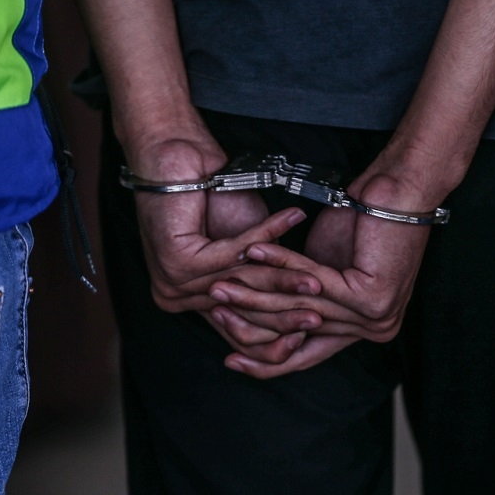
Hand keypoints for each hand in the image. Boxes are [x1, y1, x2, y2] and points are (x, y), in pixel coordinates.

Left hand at [125, 134, 317, 343]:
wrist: (179, 163)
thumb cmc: (211, 199)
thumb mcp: (246, 251)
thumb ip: (261, 279)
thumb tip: (293, 308)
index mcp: (187, 301)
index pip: (239, 331)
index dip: (278, 330)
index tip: (313, 323)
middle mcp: (175, 297)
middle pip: (242, 315)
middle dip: (287, 311)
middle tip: (321, 311)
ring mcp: (173, 282)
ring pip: (245, 285)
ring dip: (285, 279)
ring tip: (316, 279)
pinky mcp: (178, 261)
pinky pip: (235, 255)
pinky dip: (267, 238)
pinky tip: (292, 226)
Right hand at [211, 173, 431, 378]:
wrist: (400, 192)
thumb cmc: (364, 222)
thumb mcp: (324, 270)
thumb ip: (303, 297)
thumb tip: (266, 317)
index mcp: (366, 329)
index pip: (309, 355)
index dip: (265, 357)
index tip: (230, 357)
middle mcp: (375, 329)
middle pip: (298, 333)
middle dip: (252, 321)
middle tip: (215, 309)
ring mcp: (376, 317)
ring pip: (300, 307)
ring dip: (256, 292)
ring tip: (222, 283)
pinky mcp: (371, 298)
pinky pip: (313, 282)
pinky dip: (279, 266)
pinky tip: (252, 253)